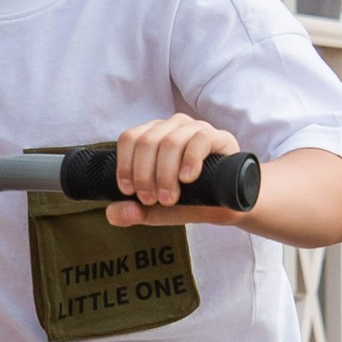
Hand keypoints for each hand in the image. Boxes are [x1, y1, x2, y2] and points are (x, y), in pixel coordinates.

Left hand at [108, 115, 241, 223]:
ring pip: (170, 141)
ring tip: (170, 198)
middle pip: (146, 141)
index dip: (125, 165)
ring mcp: (195, 129)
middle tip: (152, 200)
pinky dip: (189, 160)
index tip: (129, 192)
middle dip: (145, 175)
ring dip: (165, 173)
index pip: (129, 138)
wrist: (230, 203)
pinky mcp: (218, 136)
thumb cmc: (191, 199)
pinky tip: (188, 178)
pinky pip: (199, 139)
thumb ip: (135, 212)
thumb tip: (112, 214)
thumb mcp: (159, 210)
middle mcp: (172, 127)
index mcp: (153, 135)